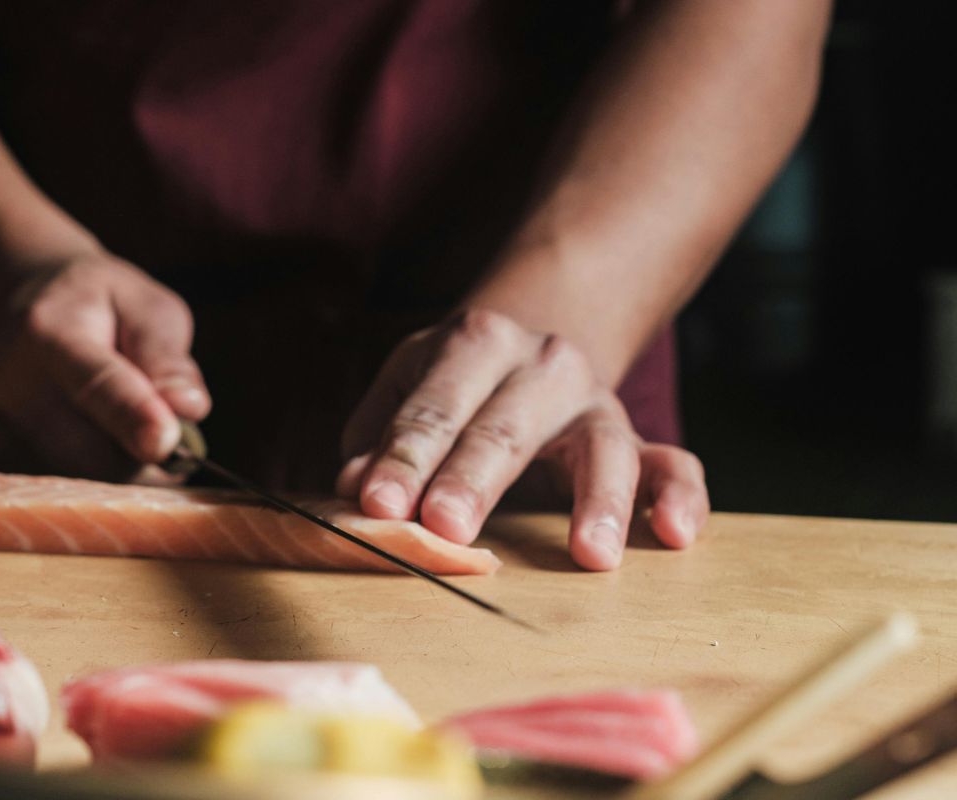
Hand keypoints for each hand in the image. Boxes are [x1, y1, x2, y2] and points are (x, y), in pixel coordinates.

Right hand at [0, 253, 209, 481]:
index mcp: (50, 331)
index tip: (166, 443)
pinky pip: (64, 487)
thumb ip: (167, 357)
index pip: (96, 384)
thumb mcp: (145, 305)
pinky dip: (97, 474)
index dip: (133, 417)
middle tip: (170, 435)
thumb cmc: (97, 306)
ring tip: (129, 425)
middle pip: (92, 452)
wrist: (13, 305)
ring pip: (83, 479)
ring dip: (125, 468)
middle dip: (146, 457)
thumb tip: (189, 408)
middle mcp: (10, 382)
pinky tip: (97, 437)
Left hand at [335, 309, 707, 569]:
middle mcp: (543, 364)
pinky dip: (680, 497)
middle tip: (445, 528)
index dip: (404, 457)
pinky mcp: (635, 437)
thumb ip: (377, 436)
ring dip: (598, 501)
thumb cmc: (454, 381)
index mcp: (476, 343)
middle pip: (507, 428)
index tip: (378, 504)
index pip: (434, 407)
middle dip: (474, 479)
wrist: (531, 340)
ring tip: (590, 555)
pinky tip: (674, 535)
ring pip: (604, 446)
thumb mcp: (408, 386)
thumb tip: (354, 485)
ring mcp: (596, 402)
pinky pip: (671, 463)